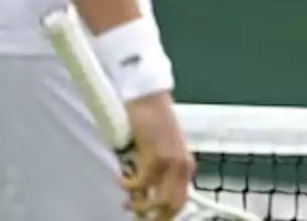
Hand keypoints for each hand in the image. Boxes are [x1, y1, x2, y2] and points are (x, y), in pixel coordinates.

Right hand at [122, 92, 194, 220]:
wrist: (149, 98)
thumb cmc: (151, 121)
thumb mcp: (160, 150)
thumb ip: (157, 171)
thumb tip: (143, 196)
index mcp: (185, 165)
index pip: (181, 200)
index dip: (166, 215)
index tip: (151, 219)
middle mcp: (183, 166)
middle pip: (175, 205)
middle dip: (155, 217)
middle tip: (137, 217)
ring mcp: (172, 162)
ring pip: (160, 200)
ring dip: (141, 207)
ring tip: (127, 203)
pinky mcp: (157, 156)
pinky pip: (142, 183)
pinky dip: (129, 186)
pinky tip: (121, 180)